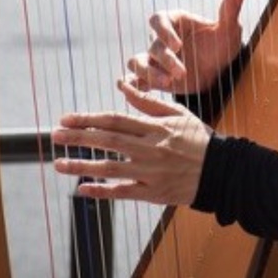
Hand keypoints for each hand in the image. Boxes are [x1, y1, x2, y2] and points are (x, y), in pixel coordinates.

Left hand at [50, 77, 211, 204]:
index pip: (114, 120)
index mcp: (154, 127)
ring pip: (110, 168)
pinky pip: (123, 192)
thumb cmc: (198, 139)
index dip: (87, 119)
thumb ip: (147, 102)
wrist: (223, 171)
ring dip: (82, 165)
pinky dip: (102, 191)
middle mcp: (150, 148)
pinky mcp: (154, 192)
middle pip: (107, 141)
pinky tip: (82, 189)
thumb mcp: (177, 114)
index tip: (65, 119)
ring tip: (59, 163)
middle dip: (78, 138)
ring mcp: (151, 172)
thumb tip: (122, 85)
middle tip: (54, 136)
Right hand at [127, 0, 245, 93]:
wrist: (219, 71)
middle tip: (182, 73)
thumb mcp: (229, 30)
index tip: (177, 45)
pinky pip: (136, 80)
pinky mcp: (154, 77)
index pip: (159, 20)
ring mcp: (155, 59)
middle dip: (165, 60)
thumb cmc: (221, 45)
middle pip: (152, 46)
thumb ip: (230, 10)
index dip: (164, 32)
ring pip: (137, 62)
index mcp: (174, 21)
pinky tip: (135, 93)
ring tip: (167, 84)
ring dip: (147, 73)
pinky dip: (132, 85)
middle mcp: (161, 39)